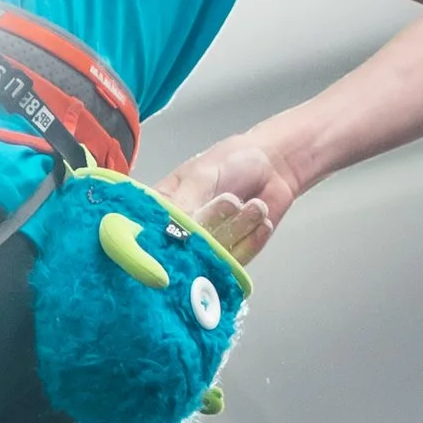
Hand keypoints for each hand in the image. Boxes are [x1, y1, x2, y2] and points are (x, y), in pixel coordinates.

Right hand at [154, 135, 293, 264]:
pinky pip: (238, 260)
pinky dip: (252, 241)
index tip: (187, 225)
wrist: (271, 165)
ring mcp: (205, 248)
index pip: (151, 232)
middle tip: (231, 201)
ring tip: (254, 205)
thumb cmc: (231, 162)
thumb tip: (167, 228)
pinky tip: (261, 222)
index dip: (165, 234)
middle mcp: (178, 233)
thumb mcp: (202, 175)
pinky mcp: (231, 257)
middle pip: (185, 247)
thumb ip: (184, 201)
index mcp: (161, 209)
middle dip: (212, 223)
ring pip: (214, 254)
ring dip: (238, 228)